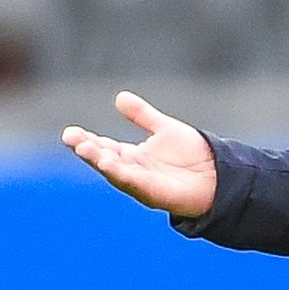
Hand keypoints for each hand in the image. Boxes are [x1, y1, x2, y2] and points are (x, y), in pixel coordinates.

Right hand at [62, 91, 216, 217]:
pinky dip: (119, 174)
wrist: (217, 174)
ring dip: (97, 161)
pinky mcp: (153, 192)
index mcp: (132, 156)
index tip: (71, 132)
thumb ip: (142, 115)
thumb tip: (120, 97)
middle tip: (70, 138)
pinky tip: (108, 164)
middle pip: (103, 159)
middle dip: (86, 149)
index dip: (86, 139)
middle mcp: (132, 170)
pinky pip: (133, 183)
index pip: (103, 146)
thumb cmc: (192, 156)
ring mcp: (141, 183)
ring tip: (83, 149)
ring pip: (114, 172)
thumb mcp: (164, 129)